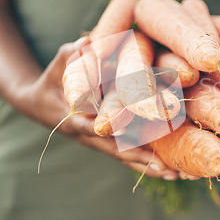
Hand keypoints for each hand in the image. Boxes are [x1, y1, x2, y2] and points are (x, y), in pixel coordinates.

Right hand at [14, 38, 178, 179]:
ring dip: (151, 168)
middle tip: (168, 170)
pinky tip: (173, 172)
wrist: (40, 103)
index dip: (111, 132)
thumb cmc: (51, 81)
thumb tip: (87, 42)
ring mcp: (100, 141)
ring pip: (127, 158)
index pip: (93, 128)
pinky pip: (130, 154)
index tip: (128, 135)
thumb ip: (71, 55)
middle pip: (117, 151)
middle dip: (142, 160)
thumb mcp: (57, 65)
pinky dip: (149, 163)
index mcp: (75, 119)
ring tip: (179, 177)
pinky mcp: (109, 141)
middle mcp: (90, 136)